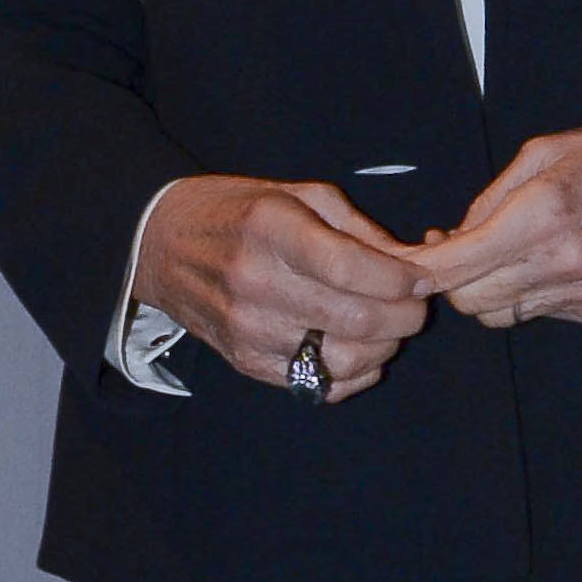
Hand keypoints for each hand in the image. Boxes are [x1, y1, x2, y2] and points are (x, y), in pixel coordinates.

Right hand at [130, 176, 432, 398]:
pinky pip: (320, 385)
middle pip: (356, 319)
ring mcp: (249, 329)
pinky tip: (358, 349)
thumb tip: (412, 266)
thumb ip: (358, 230)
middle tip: (415, 306)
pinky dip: (354, 373)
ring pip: (344, 359)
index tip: (421, 279)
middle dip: (405, 316)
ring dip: (384, 348)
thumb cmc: (237, 213)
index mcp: (271, 229)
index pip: (350, 268)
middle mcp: (256, 282)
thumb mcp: (296, 196)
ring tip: (387, 328)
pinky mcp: (247, 362)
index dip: (400, 279)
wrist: (160, 246)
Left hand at [416, 115, 581, 329]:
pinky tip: (546, 261)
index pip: (456, 267)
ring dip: (489, 290)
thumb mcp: (546, 151)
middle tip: (453, 252)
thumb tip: (453, 237)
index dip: (419, 271)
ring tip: (502, 254)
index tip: (405, 264)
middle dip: (452, 282)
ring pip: (501, 315)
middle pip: (471, 302)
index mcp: (541, 215)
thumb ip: (491, 198)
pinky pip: (540, 313)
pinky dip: (529, 293)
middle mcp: (560, 263)